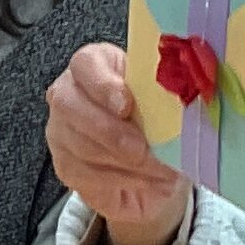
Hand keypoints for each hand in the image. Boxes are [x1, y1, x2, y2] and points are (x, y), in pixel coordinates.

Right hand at [44, 44, 194, 244]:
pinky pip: (85, 172)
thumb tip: (183, 111)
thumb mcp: (165, 105)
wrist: (153, 166)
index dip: (103, 84)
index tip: (127, 105)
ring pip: (78, 143)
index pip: (85, 64)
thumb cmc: (157, 122)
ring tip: (156, 169)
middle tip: (141, 149)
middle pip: (70, 104)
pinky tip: (144, 180)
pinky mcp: (64, 164)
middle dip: (108, 130)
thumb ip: (165, 101)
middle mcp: (69, 93)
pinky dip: (120, 179)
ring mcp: (61, 129)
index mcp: (96, 65)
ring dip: (121, 160)